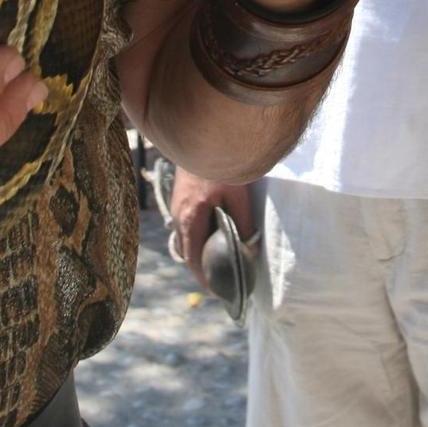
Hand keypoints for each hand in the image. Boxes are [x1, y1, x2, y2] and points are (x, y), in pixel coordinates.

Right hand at [167, 167, 254, 289]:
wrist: (203, 134)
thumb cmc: (222, 164)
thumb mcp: (238, 195)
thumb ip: (243, 223)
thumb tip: (250, 250)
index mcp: (190, 218)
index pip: (193, 259)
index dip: (204, 278)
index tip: (217, 291)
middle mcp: (179, 214)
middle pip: (187, 250)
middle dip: (201, 266)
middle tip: (220, 277)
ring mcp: (177, 203)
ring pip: (186, 237)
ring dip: (199, 249)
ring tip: (218, 257)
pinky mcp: (181, 194)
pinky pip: (187, 223)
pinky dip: (197, 234)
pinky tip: (212, 231)